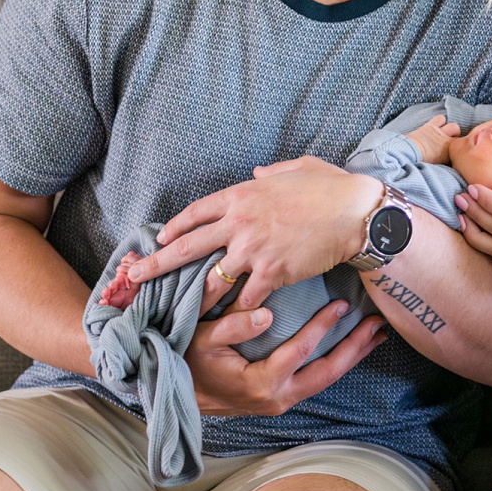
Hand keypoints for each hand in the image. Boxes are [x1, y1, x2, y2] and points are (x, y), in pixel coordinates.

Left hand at [124, 157, 383, 308]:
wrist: (355, 213)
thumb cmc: (332, 188)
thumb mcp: (298, 168)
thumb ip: (272, 173)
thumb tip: (258, 174)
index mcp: (242, 196)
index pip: (196, 213)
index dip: (176, 227)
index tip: (161, 238)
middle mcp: (239, 223)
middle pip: (188, 247)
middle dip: (158, 264)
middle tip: (136, 277)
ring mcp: (253, 250)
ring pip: (212, 280)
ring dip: (195, 298)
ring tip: (178, 314)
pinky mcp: (272, 273)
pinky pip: (247, 298)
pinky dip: (239, 311)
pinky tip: (232, 322)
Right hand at [184, 266, 388, 415]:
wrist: (176, 395)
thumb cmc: (188, 362)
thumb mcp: (201, 340)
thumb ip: (232, 326)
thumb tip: (267, 316)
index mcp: (260, 384)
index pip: (300, 352)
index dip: (322, 327)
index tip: (341, 304)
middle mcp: (277, 398)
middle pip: (328, 373)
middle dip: (355, 348)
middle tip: (379, 325)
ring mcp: (282, 401)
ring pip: (327, 379)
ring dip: (352, 355)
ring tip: (376, 334)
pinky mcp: (282, 397)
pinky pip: (317, 379)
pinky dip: (337, 361)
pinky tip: (352, 345)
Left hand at [405, 115, 458, 163]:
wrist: (409, 154)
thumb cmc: (422, 162)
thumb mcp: (439, 164)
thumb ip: (447, 160)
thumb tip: (452, 159)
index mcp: (449, 150)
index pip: (461, 143)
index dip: (459, 145)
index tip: (456, 148)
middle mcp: (446, 138)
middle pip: (458, 131)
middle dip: (456, 134)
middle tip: (450, 140)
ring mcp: (438, 131)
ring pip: (452, 124)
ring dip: (449, 127)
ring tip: (444, 133)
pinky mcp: (430, 125)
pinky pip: (440, 118)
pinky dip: (440, 121)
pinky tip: (437, 127)